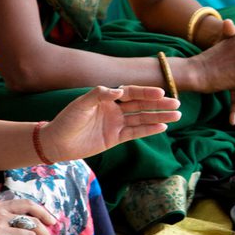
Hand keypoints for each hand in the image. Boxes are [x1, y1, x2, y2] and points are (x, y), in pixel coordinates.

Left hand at [42, 85, 181, 160]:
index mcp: (107, 98)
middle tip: (177, 103)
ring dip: (159, 117)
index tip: (160, 94)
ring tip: (177, 115)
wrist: (57, 143)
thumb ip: (99, 95)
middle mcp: (115, 109)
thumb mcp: (81, 105)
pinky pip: (136, 133)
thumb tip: (119, 91)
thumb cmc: (67, 120)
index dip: (146, 93)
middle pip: (141, 105)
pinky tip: (163, 127)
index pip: (132, 93)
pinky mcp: (116, 138)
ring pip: (142, 119)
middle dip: (159, 104)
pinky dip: (149, 130)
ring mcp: (117, 123)